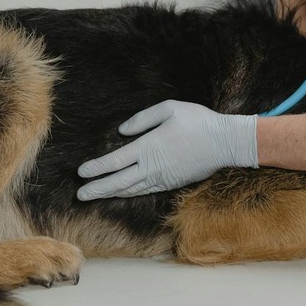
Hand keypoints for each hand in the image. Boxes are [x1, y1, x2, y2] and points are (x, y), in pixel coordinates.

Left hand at [76, 101, 258, 199]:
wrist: (225, 143)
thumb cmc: (198, 121)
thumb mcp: (169, 109)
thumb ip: (142, 120)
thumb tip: (122, 132)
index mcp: (148, 147)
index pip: (115, 162)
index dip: (96, 168)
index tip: (81, 172)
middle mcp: (152, 167)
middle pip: (118, 182)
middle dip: (97, 188)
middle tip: (80, 194)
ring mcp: (162, 178)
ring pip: (131, 189)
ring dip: (111, 193)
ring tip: (95, 196)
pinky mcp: (172, 183)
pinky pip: (145, 191)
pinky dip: (130, 193)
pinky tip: (122, 193)